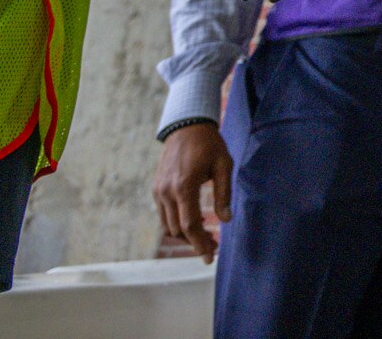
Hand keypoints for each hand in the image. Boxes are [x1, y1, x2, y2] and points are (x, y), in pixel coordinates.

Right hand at [153, 122, 234, 261]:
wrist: (186, 126)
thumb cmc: (209, 144)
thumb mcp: (223, 165)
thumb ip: (224, 194)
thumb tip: (226, 220)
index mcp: (184, 186)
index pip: (190, 225)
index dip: (200, 243)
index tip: (210, 256)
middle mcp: (167, 192)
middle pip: (178, 229)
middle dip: (195, 242)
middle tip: (213, 246)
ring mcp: (158, 191)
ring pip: (168, 225)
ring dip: (185, 235)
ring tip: (205, 236)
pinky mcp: (156, 189)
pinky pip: (164, 215)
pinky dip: (177, 223)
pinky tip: (194, 222)